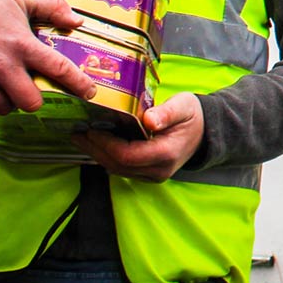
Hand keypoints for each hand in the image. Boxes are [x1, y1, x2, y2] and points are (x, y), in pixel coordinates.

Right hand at [0, 0, 96, 112]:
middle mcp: (0, 65)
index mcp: (21, 44)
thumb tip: (77, 21)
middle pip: (31, 103)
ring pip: (5, 108)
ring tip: (4, 81)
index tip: (90, 94)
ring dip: (9, 100)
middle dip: (35, 98)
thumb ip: (52, 6)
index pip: (58, 69)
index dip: (78, 84)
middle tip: (30, 86)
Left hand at [73, 93, 204, 180]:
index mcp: (166, 154)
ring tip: (81, 137)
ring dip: (97, 154)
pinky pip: (121, 168)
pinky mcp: (146, 174)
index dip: (106, 144)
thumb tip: (148, 120)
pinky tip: (96, 143)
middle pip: (117, 165)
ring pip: (116, 169)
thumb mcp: (184, 106)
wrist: (205, 132)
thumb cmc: (192, 116)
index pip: (128, 155)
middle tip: (77, 132)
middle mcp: (158, 170)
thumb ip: (166, 113)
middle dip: (95, 149)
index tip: (92, 129)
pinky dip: (106, 156)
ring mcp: (152, 175)